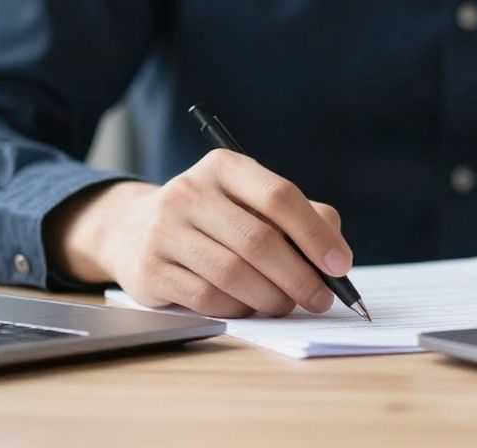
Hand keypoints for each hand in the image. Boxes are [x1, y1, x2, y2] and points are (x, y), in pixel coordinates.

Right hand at [48, 149, 350, 317]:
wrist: (136, 229)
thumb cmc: (215, 219)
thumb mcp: (253, 202)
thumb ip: (301, 218)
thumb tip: (335, 255)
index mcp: (224, 167)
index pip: (278, 196)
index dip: (315, 234)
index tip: (340, 265)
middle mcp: (190, 191)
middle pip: (258, 240)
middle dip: (299, 277)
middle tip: (320, 299)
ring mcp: (165, 229)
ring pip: (234, 274)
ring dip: (271, 298)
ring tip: (285, 305)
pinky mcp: (151, 268)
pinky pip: (208, 298)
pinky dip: (238, 309)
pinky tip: (248, 307)